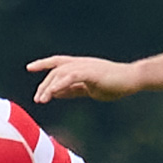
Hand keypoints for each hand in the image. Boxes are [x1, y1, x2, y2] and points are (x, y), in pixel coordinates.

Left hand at [26, 55, 140, 103]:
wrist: (132, 79)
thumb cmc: (113, 84)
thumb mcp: (87, 88)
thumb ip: (71, 90)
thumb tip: (54, 93)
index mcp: (80, 65)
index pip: (57, 62)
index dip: (43, 63)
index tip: (29, 67)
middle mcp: (80, 63)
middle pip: (56, 71)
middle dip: (44, 85)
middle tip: (38, 99)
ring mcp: (86, 66)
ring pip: (61, 74)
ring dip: (49, 87)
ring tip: (41, 100)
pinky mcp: (91, 73)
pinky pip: (71, 77)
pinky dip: (60, 84)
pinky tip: (53, 93)